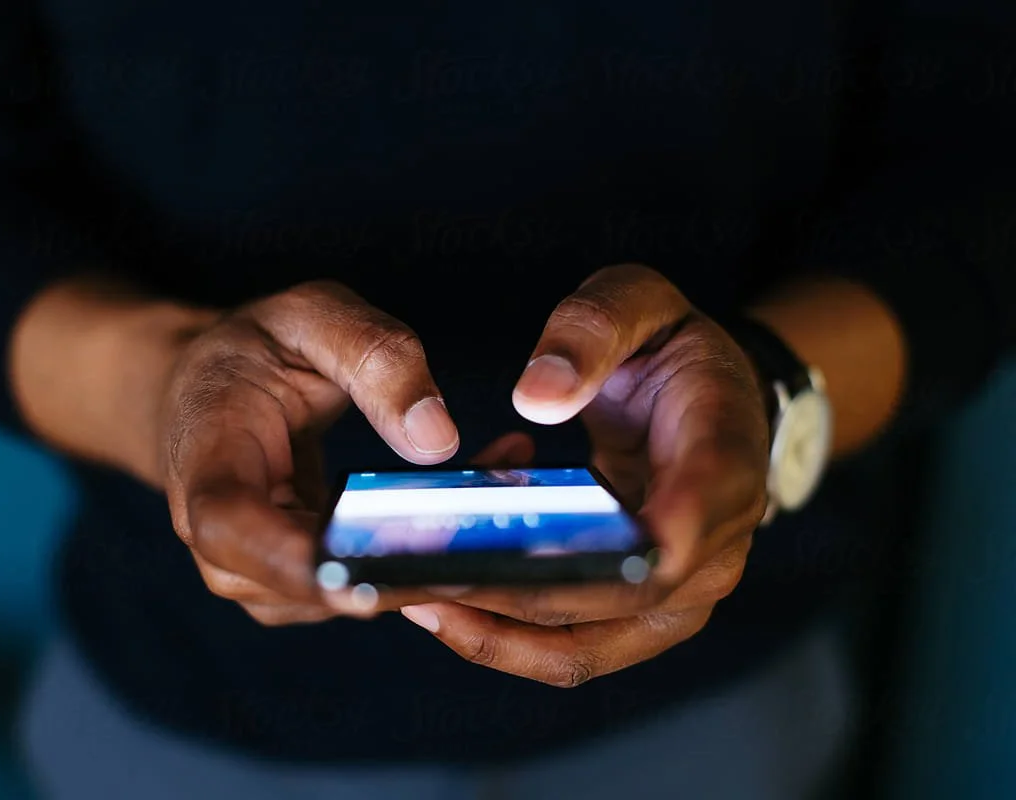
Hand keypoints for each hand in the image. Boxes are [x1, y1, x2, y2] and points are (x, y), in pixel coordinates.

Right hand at [157, 279, 532, 626]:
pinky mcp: (295, 583)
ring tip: (500, 496)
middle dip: (399, 570)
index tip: (370, 576)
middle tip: (490, 538)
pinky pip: (359, 585)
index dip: (295, 561)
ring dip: (425, 561)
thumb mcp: (313, 315)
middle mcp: (216, 535)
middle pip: (298, 584)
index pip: (228, 526)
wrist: (212, 389)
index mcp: (206, 457)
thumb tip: (436, 439)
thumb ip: (376, 359)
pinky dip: (420, 555)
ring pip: (342, 595)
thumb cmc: (256, 348)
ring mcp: (254, 570)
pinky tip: (474, 505)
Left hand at [399, 265, 770, 685]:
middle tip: (419, 575)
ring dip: (496, 634)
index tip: (505, 556)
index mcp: (724, 460)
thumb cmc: (672, 347)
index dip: (596, 557)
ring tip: (415, 597)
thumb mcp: (637, 301)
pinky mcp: (642, 614)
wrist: (710, 395)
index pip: (678, 528)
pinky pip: (571, 646)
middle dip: (510, 598)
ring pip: (584, 647)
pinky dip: (506, 635)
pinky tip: (444, 602)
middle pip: (610, 603)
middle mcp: (714, 545)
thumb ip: (589, 331)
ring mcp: (680, 590)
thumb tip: (537, 397)